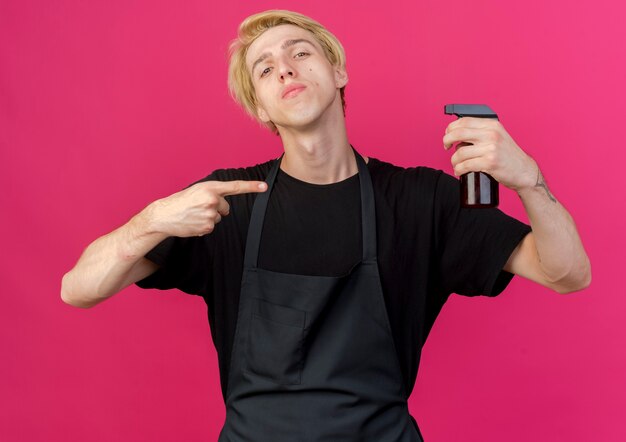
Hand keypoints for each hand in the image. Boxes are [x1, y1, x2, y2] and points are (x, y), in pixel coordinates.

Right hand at [145, 180, 267, 236]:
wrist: (163, 215)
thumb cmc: (180, 202)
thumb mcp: (197, 190)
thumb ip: (213, 193)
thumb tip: (224, 202)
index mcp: (210, 188)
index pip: (235, 186)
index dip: (252, 186)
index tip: (264, 186)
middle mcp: (212, 200)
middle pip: (226, 207)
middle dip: (216, 208)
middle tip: (199, 207)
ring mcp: (210, 214)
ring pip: (219, 217)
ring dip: (209, 217)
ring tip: (194, 214)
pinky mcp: (207, 226)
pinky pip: (212, 227)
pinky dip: (204, 225)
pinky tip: (193, 222)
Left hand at [443, 117, 536, 191]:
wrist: (524, 171)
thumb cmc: (508, 156)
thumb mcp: (497, 137)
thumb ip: (481, 132)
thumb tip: (458, 134)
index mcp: (492, 125)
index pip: (464, 121)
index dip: (451, 128)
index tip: (448, 135)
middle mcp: (491, 134)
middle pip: (458, 133)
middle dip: (447, 140)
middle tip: (446, 147)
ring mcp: (491, 148)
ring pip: (460, 152)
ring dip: (454, 160)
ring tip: (456, 164)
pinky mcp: (489, 162)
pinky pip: (465, 165)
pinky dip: (458, 170)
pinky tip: (459, 171)